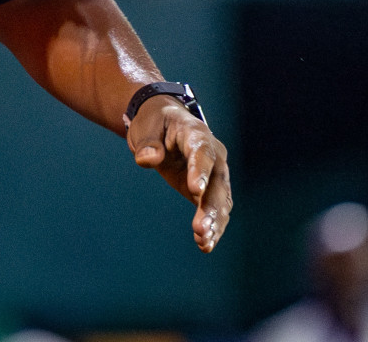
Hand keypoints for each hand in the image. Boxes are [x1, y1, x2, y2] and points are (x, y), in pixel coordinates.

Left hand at [124, 96, 231, 252]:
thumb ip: (148, 143)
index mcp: (197, 134)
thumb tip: (148, 159)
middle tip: (201, 229)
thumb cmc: (155, 122)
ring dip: (214, 222)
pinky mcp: (209, 190)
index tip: (195, 191)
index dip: (200, 171)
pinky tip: (205, 245)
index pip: (202, 153)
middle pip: (217, 182)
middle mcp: (214, 154)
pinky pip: (215, 209)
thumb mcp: (146, 127)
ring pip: (221, 200)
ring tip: (204, 242)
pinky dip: (212, 227)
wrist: (164, 124)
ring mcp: (215, 173)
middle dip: (210, 207)